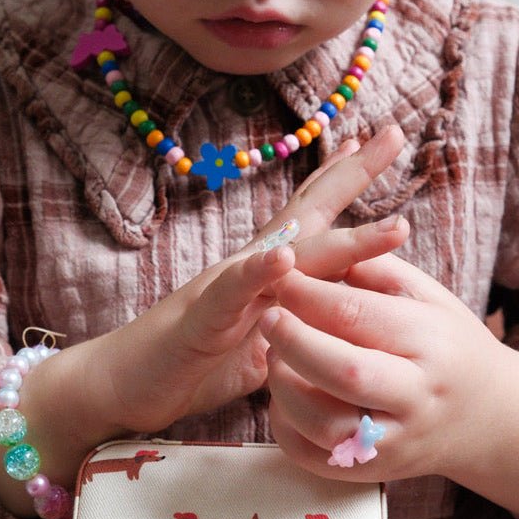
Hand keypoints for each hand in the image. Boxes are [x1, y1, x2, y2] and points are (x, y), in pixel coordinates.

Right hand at [91, 126, 408, 434]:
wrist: (124, 384)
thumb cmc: (192, 363)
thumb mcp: (262, 347)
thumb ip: (294, 325)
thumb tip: (334, 322)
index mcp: (265, 273)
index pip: (311, 218)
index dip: (344, 179)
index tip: (380, 142)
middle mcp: (248, 267)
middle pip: (307, 213)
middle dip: (352, 174)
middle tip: (394, 133)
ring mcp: (225, 286)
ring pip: (287, 252)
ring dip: (341, 239)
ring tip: (392, 228)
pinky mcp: (200, 316)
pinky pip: (231, 290)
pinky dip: (258, 272)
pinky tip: (285, 257)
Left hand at [260, 249, 518, 518]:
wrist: (488, 416)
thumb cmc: (446, 344)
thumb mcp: (426, 296)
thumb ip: (374, 269)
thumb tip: (317, 251)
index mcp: (431, 343)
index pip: (358, 315)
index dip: (309, 294)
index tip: (280, 274)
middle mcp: (417, 397)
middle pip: (343, 371)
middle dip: (294, 340)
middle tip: (267, 316)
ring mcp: (396, 441)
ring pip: (324, 423)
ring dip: (284, 388)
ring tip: (275, 357)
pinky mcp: (372, 472)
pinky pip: (315, 456)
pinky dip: (286, 426)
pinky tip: (283, 397)